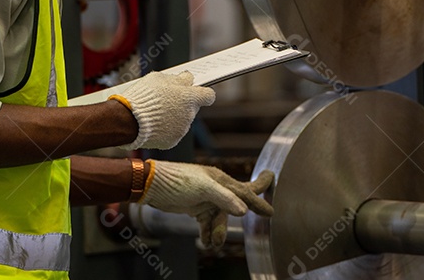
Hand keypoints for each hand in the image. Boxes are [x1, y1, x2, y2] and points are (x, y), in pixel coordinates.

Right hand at [110, 71, 214, 149]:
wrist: (128, 120)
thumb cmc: (143, 97)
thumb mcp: (159, 78)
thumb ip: (177, 79)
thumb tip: (186, 78)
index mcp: (189, 98)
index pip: (208, 95)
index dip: (202, 93)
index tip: (195, 92)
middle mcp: (189, 115)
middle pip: (192, 108)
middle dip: (183, 104)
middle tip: (166, 101)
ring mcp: (182, 130)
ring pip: (182, 120)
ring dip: (173, 116)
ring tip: (155, 112)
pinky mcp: (172, 141)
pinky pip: (172, 132)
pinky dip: (165, 129)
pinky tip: (153, 123)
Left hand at [141, 160, 273, 247]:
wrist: (152, 185)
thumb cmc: (177, 180)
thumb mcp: (203, 188)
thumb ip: (224, 198)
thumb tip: (244, 211)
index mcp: (220, 180)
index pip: (245, 191)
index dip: (258, 201)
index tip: (271, 212)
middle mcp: (216, 189)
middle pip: (238, 202)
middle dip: (250, 209)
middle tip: (267, 213)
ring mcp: (206, 199)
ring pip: (221, 218)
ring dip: (219, 231)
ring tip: (213, 243)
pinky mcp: (196, 208)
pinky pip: (208, 223)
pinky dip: (208, 233)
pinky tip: (205, 242)